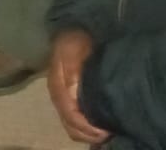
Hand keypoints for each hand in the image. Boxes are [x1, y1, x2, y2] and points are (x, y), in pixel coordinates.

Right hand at [47, 29, 110, 144]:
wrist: (71, 31)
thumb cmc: (74, 42)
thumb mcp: (72, 52)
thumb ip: (72, 72)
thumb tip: (73, 96)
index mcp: (58, 87)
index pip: (70, 114)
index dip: (85, 126)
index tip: (104, 130)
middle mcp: (58, 97)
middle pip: (70, 125)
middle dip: (88, 133)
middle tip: (108, 134)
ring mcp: (63, 100)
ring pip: (72, 127)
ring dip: (87, 133)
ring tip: (105, 133)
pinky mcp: (69, 100)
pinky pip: (75, 121)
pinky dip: (86, 128)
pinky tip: (99, 127)